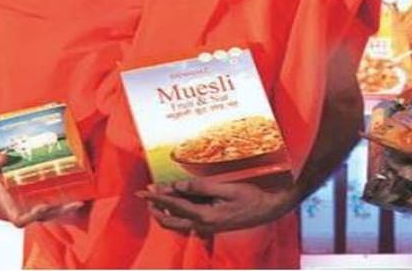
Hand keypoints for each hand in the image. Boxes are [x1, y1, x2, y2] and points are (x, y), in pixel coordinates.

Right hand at [0, 152, 84, 226]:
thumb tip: (1, 157)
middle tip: (75, 203)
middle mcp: (18, 206)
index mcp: (6, 202)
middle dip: (58, 212)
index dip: (32, 216)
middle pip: (41, 217)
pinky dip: (61, 202)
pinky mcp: (33, 198)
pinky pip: (49, 205)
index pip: (18, 219)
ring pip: (48, 213)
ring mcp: (27, 203)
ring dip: (63, 209)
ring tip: (79, 201)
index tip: (43, 205)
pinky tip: (75, 194)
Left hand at [137, 178, 297, 234]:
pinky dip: (177, 214)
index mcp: (205, 215)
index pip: (173, 205)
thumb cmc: (251, 197)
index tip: (144, 190)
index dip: (156, 196)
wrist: (267, 210)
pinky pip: (186, 222)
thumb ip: (201, 188)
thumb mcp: (227, 188)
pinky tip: (178, 203)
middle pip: (169, 221)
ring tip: (159, 197)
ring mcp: (206, 227)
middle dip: (155, 207)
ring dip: (164, 212)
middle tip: (147, 193)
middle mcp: (202, 224)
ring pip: (176, 224)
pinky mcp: (210, 225)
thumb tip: (178, 186)